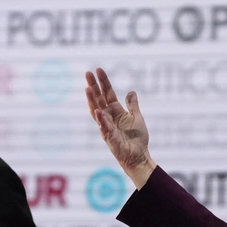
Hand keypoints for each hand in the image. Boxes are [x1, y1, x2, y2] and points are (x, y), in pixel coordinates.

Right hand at [85, 68, 156, 189]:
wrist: (139, 156)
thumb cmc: (137, 139)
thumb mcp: (137, 117)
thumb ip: (132, 105)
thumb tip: (131, 91)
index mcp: (115, 111)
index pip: (107, 93)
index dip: (103, 82)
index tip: (98, 70)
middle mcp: (108, 117)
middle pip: (99, 99)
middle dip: (93, 86)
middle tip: (87, 73)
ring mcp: (107, 127)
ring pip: (97, 111)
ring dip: (92, 100)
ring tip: (87, 89)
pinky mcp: (110, 137)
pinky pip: (104, 127)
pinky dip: (101, 120)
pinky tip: (98, 111)